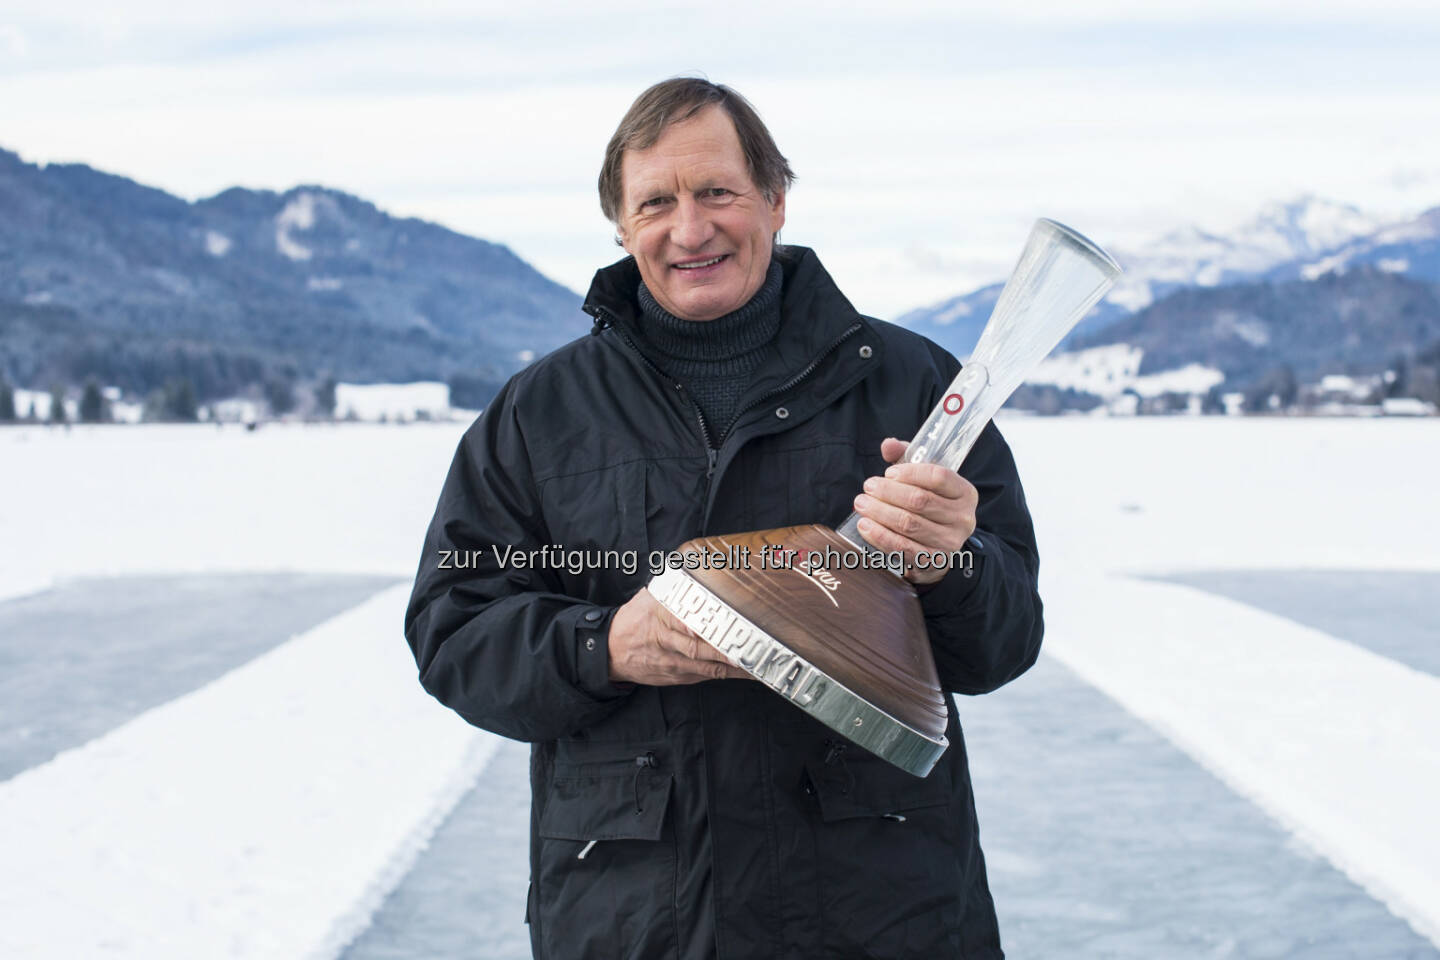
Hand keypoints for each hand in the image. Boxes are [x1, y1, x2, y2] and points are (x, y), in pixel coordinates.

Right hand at [608, 587, 751, 684]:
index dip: (703, 625)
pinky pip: (705, 676)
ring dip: (733, 667)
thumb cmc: (634, 619)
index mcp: (659, 616)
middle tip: (751, 646)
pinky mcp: (676, 676)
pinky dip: (726, 675)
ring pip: (705, 666)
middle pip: (697, 648)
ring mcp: (671, 662)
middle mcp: (665, 641)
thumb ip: (673, 587)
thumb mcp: (649, 597)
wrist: (610, 651)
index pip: (682, 620)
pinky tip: (746, 671)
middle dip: (725, 650)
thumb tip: (698, 564)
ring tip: (758, 662)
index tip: (724, 622)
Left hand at [851, 437, 977, 584]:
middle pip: (920, 501)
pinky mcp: (933, 562)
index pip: (939, 477)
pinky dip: (880, 536)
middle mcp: (963, 518)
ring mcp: (951, 542)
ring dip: (880, 513)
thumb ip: (906, 457)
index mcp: (965, 492)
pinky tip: (865, 526)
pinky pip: (903, 548)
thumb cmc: (928, 503)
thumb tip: (888, 445)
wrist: (939, 544)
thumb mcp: (923, 478)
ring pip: (909, 524)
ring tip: (861, 504)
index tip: (888, 473)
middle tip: (867, 487)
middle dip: (888, 492)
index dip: (910, 473)